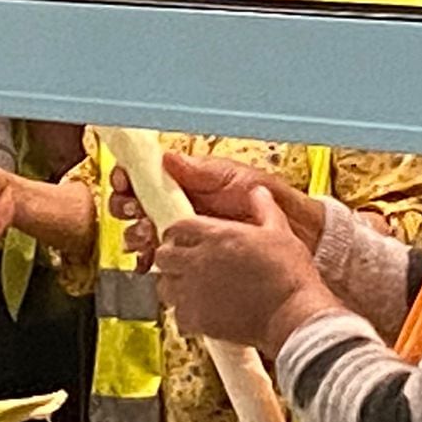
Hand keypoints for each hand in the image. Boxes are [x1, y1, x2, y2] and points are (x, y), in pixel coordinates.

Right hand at [114, 153, 323, 268]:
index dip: (128, 179)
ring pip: (143, 235)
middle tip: (132, 211)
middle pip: (136, 206)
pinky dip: (149, 262)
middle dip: (126, 208)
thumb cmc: (272, 202)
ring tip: (144, 237)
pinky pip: (162, 262)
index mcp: (188, 183)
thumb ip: (201, 171)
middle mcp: (181, 208)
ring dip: (134, 235)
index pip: (146, 177)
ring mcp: (186, 236)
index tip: (124, 182)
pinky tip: (148, 262)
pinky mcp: (192, 260)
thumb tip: (166, 158)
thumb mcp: (236, 179)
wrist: (298, 236)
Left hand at [153, 187, 343, 356]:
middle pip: (163, 255)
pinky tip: (200, 312)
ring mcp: (194, 291)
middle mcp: (198, 261)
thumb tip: (259, 192)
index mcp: (216, 235)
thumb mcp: (280, 231)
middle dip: (170, 257)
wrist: (291, 313)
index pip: (176, 228)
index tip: (184, 238)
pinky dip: (185, 314)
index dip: (178, 233)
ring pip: (164, 286)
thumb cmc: (288, 274)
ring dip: (174, 285)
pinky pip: (176, 315)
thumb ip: (265, 208)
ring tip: (190, 288)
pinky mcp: (197, 319)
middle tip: (184, 263)